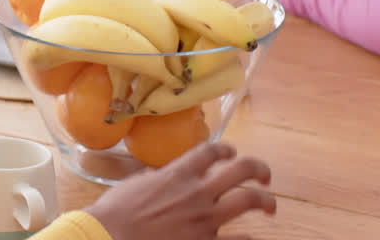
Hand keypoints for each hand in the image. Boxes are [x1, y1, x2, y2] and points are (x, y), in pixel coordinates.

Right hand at [85, 143, 274, 239]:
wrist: (110, 236)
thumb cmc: (115, 212)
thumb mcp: (134, 185)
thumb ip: (155, 179)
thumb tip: (159, 177)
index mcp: (177, 173)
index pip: (211, 151)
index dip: (226, 149)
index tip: (230, 152)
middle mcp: (197, 192)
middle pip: (241, 170)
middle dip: (259, 169)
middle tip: (264, 176)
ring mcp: (205, 219)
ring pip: (250, 201)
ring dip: (266, 201)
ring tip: (269, 205)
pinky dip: (249, 239)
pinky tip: (251, 238)